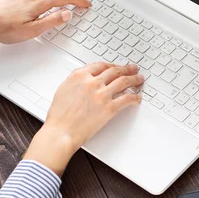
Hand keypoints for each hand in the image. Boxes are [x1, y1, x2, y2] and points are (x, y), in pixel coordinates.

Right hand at [24, 63, 143, 175]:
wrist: (61, 132)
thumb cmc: (59, 116)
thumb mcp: (63, 89)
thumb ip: (77, 82)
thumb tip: (86, 79)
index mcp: (79, 76)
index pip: (100, 65)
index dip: (112, 65)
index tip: (116, 67)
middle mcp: (92, 82)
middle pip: (115, 71)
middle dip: (126, 69)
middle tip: (133, 69)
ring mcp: (102, 94)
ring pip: (124, 82)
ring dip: (134, 79)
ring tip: (139, 79)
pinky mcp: (109, 108)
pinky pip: (127, 99)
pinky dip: (135, 97)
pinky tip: (137, 97)